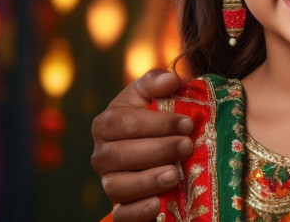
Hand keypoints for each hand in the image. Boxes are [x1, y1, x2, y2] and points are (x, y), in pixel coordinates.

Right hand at [91, 69, 191, 221]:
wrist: (159, 145)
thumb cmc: (156, 116)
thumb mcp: (154, 95)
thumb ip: (157, 82)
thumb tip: (171, 80)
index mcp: (107, 123)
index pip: (123, 122)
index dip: (156, 123)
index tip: (187, 124)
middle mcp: (102, 154)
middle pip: (119, 154)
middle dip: (157, 150)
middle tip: (187, 146)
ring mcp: (109, 181)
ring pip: (117, 185)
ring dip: (148, 180)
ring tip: (175, 174)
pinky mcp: (120, 206)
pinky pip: (121, 214)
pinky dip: (137, 211)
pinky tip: (158, 204)